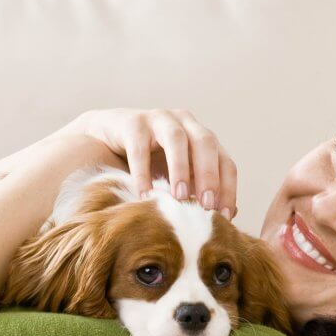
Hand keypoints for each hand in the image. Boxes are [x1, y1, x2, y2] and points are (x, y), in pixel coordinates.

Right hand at [53, 108, 238, 219]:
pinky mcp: (132, 123)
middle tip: (206, 206)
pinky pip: (139, 148)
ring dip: (181, 169)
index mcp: (202, 138)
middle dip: (209, 175)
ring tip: (179, 197)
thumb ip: (198, 191)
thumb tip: (229, 214)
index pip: (224, 161)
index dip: (228, 188)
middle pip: (206, 143)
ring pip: (176, 139)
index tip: (225, 216)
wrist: (107, 136)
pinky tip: (144, 196)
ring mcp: (159, 119)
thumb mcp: (177, 176)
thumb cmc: (150, 160)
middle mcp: (185, 123)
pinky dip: (143, 173)